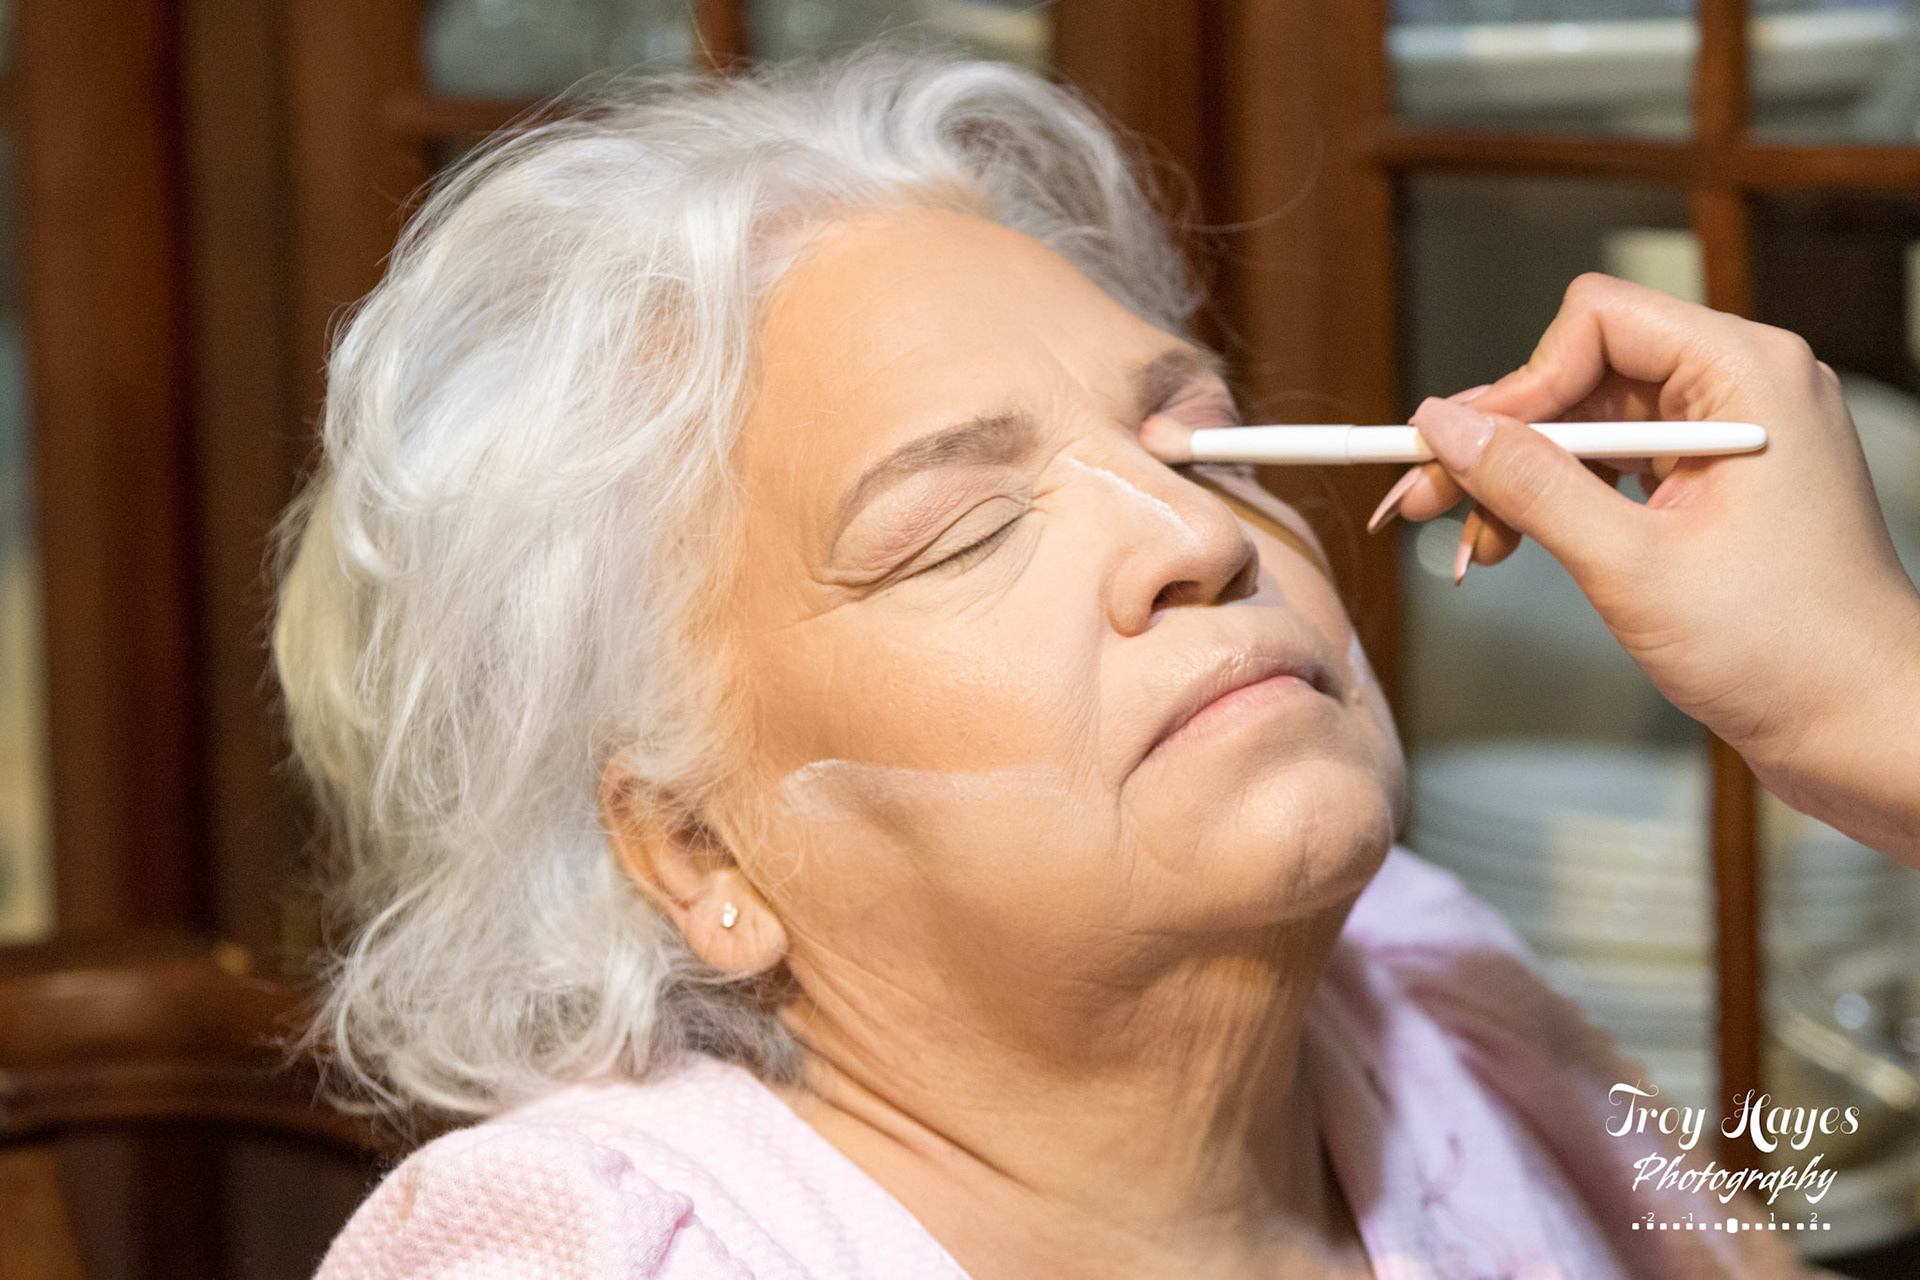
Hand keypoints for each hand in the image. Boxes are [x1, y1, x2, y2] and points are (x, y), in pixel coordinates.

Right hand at [1377, 273, 1919, 860]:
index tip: (1462, 453)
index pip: (1598, 322)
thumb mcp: (1628, 564)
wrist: (1862, 726)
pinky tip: (1513, 547)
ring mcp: (1734, 438)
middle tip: (1422, 498)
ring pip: (1591, 425)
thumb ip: (1530, 484)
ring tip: (1472, 547)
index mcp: (1746, 376)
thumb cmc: (1781, 649)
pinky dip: (1560, 504)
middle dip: (1502, 441)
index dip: (1520, 384)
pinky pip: (1617, 467)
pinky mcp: (1721, 486)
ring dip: (1521, 481)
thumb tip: (1444, 425)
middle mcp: (1745, 389)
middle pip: (1585, 372)